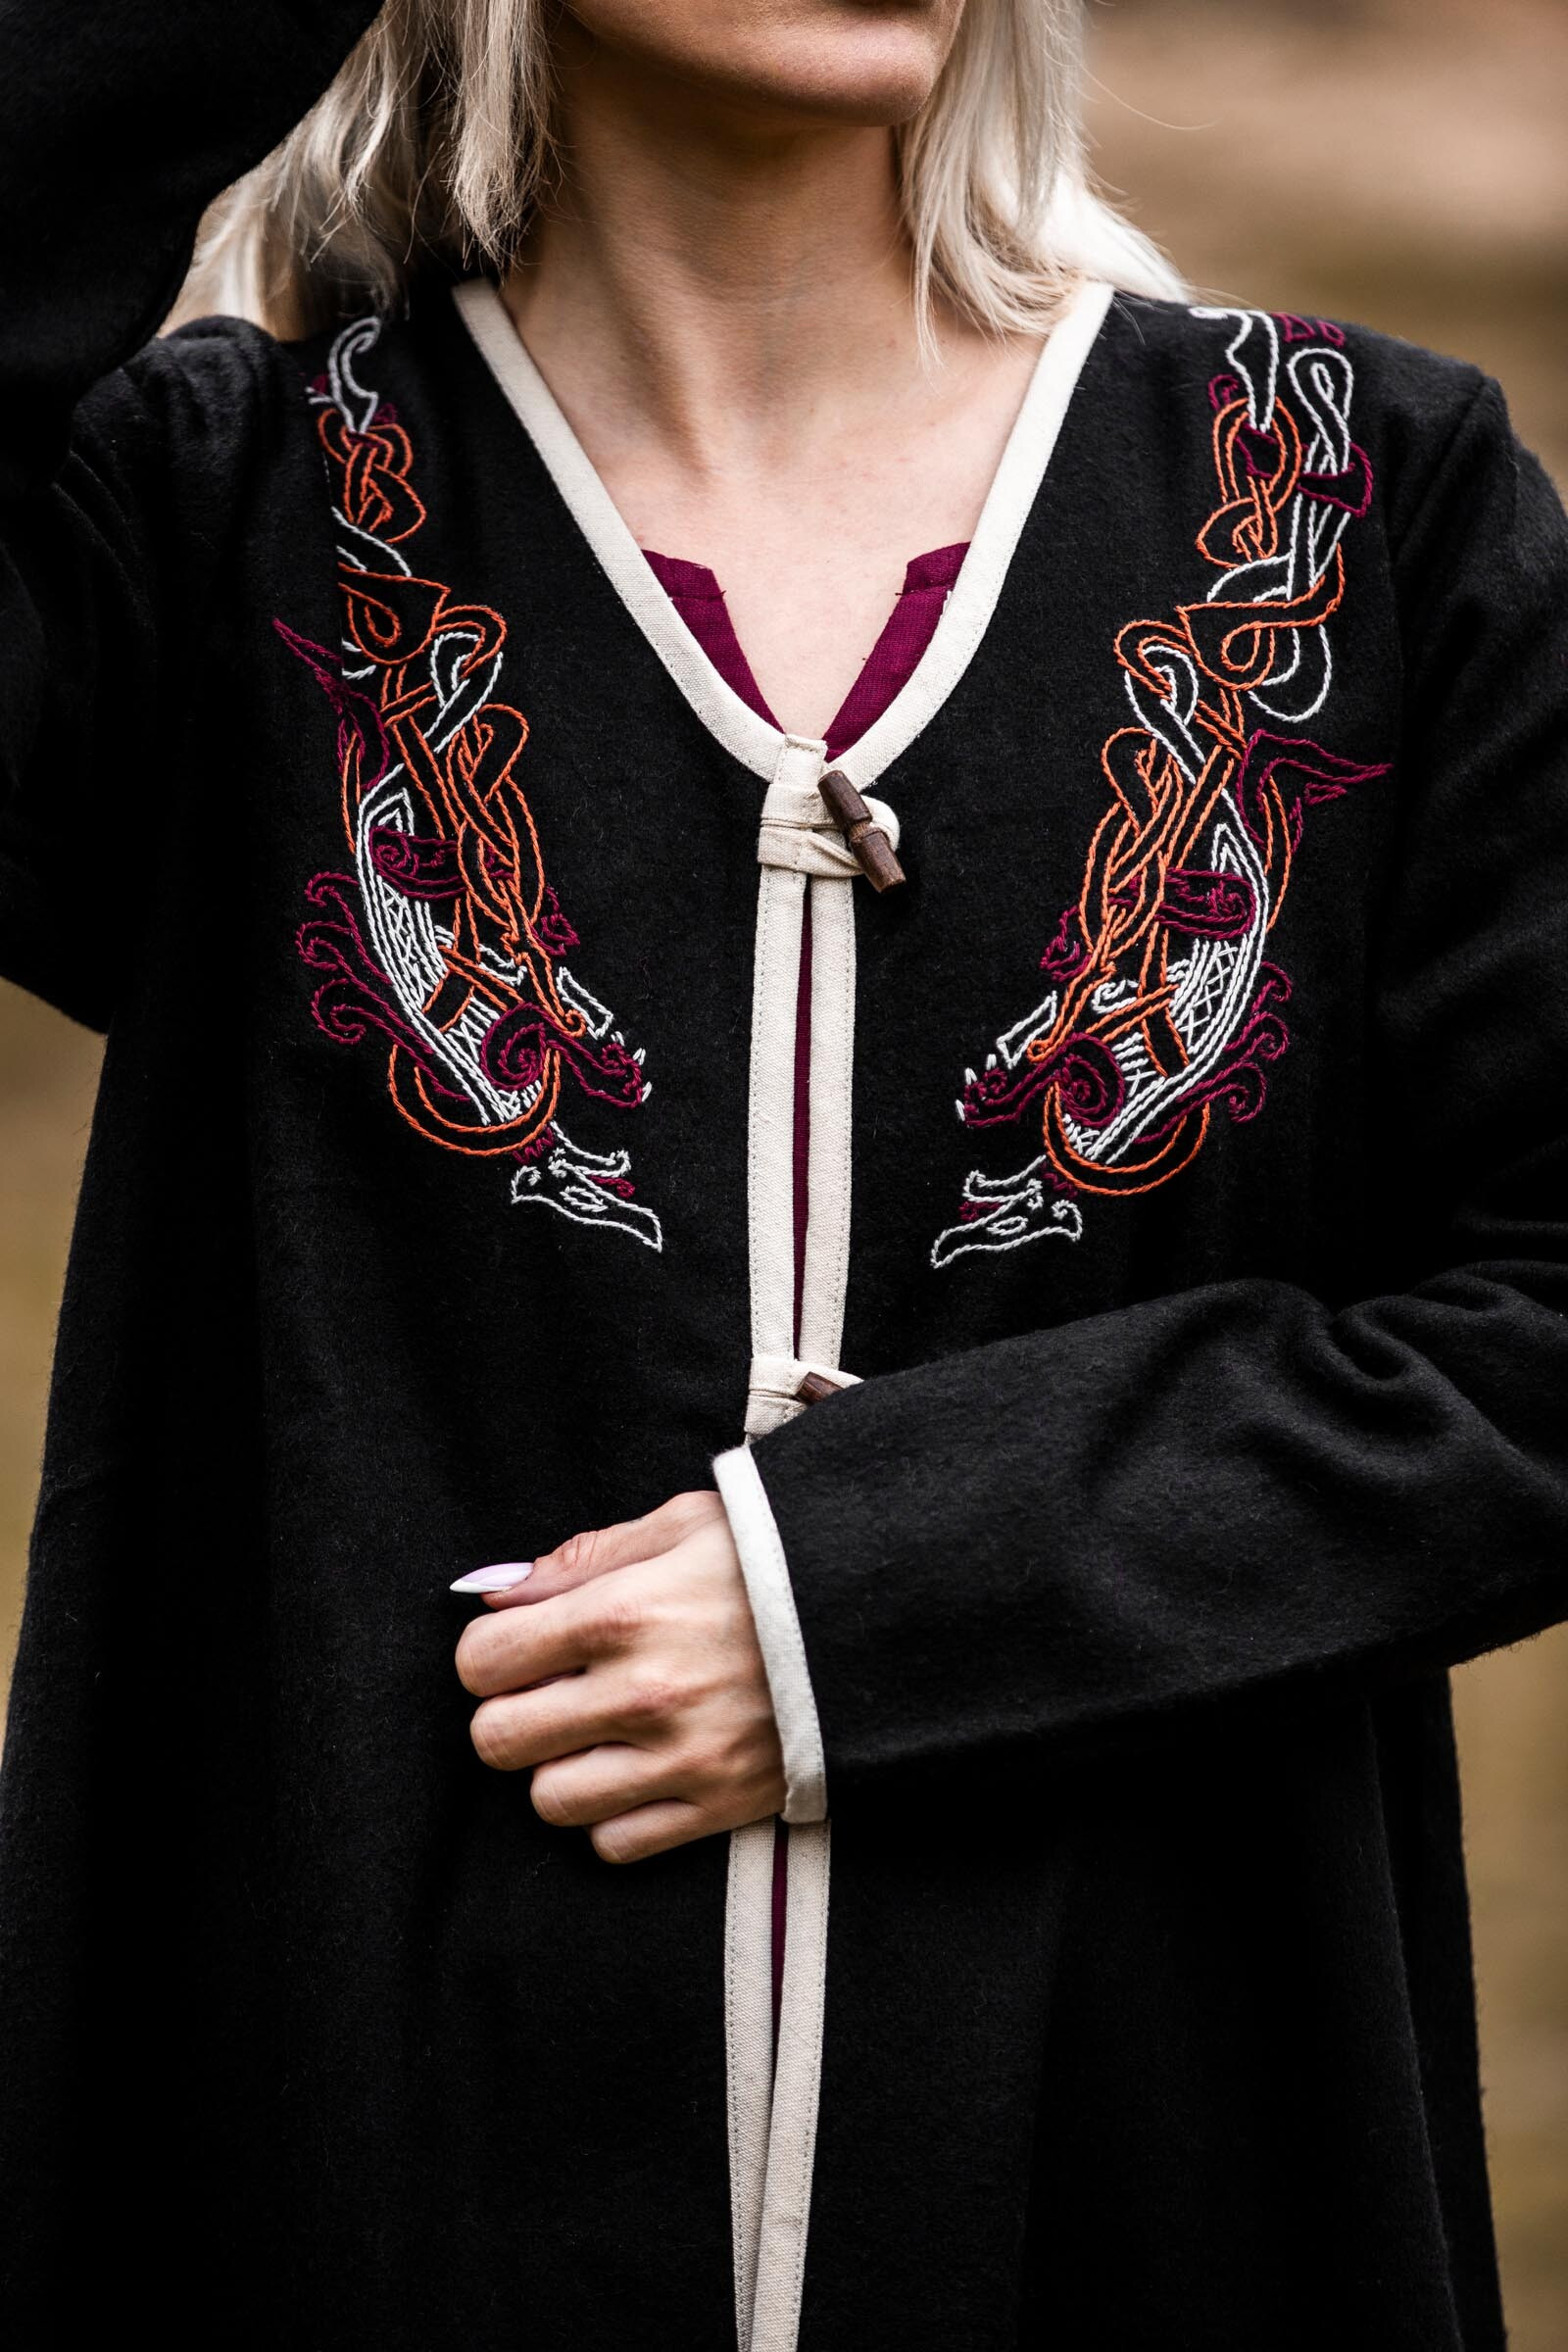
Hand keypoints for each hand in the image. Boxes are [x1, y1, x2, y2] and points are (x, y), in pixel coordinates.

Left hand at [454, 1491, 785, 1862]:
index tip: (517, 1646)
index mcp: (622, 1612)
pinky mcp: (719, 1806)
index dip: (489, 1652)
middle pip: (498, 1741)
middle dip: (511, 1713)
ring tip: (599, 1733)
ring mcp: (680, 1759)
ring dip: (560, 1769)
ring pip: (550, 1801)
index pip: (483, 1660)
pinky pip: (616, 1844)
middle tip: (551, 1692)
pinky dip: (613, 1816)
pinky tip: (640, 1770)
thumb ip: (584, 1557)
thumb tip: (496, 1591)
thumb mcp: (684, 1524)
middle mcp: (642, 1693)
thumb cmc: (778, 1558)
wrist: (883, 1614)